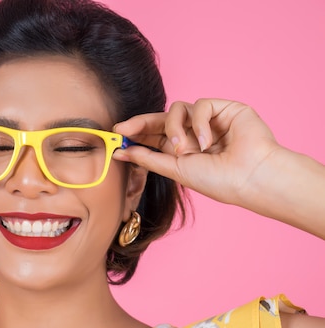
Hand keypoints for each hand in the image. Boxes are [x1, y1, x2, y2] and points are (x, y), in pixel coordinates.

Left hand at [112, 99, 281, 207]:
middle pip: (160, 120)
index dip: (135, 134)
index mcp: (182, 149)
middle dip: (140, 124)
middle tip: (123, 129)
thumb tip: (122, 153)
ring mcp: (208, 120)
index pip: (153, 136)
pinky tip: (208, 142)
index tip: (116, 135)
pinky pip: (199, 105)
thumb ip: (150, 159)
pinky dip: (199, 123)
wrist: (252, 177)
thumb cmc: (219, 181)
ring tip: (185, 149)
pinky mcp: (224, 109)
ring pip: (177, 110)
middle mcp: (193, 133)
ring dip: (175, 129)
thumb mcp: (178, 170)